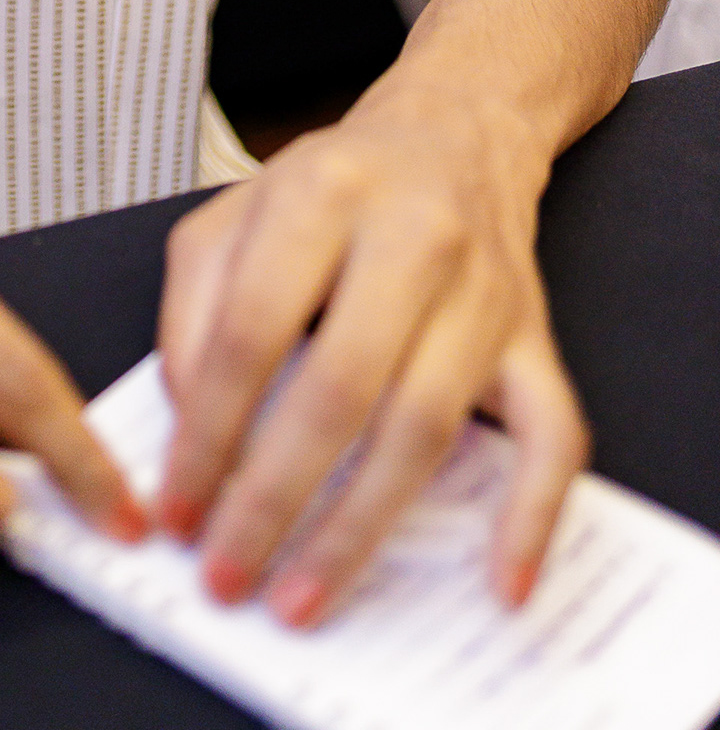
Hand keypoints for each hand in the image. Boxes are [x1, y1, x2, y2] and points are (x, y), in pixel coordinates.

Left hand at [153, 71, 584, 625]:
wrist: (456, 134)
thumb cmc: (334, 187)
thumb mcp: (235, 212)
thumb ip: (193, 308)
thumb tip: (187, 426)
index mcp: (321, 195)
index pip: (251, 330)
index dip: (207, 431)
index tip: (177, 509)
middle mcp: (411, 237)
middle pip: (341, 389)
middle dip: (274, 498)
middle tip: (229, 576)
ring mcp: (483, 293)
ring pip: (425, 426)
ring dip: (360, 527)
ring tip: (303, 595)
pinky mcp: (536, 339)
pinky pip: (552, 436)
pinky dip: (531, 515)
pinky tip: (498, 583)